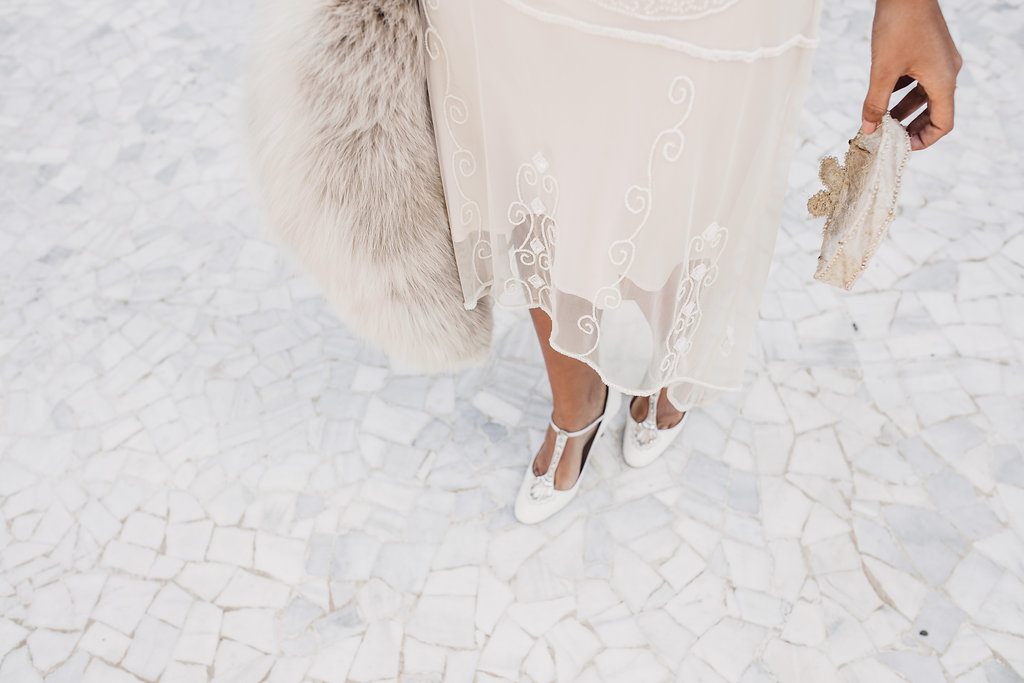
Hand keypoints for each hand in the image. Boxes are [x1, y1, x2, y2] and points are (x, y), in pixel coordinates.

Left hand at [861, 0, 961, 150]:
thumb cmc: (898, 26)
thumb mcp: (882, 70)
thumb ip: (875, 103)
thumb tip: (867, 129)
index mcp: (943, 81)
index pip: (942, 123)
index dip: (923, 140)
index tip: (902, 146)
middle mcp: (947, 72)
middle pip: (936, 111)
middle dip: (913, 127)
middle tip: (890, 139)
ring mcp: (940, 61)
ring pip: (925, 95)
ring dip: (905, 110)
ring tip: (883, 121)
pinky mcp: (929, 51)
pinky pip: (920, 80)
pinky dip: (904, 92)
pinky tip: (884, 96)